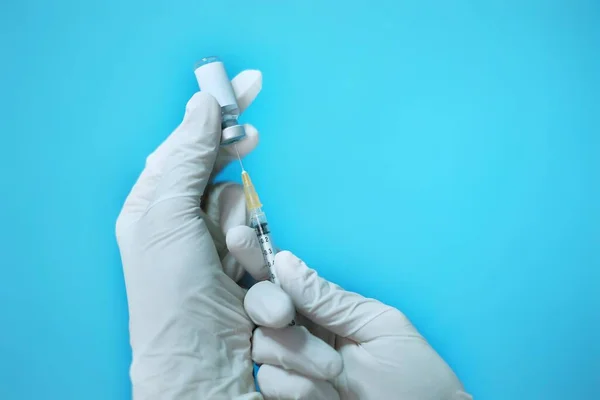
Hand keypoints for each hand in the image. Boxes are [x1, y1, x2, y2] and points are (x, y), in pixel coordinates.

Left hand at [116, 70, 263, 399]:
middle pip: (218, 172)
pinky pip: (260, 240)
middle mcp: (179, 220)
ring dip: (244, 235)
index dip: (216, 113)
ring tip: (231, 268)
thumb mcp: (169, 219)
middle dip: (231, 192)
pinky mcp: (241, 266)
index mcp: (150, 204)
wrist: (203, 368)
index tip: (248, 84)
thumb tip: (202, 103)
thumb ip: (187, 159)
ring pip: (244, 207)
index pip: (185, 143)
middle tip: (246, 175)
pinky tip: (249, 287)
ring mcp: (212, 244)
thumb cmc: (172, 298)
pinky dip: (258, 259)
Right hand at [227, 227, 472, 399]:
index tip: (237, 237)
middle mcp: (301, 331)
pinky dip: (295, 386)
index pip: (283, 277)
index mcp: (323, 307)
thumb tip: (283, 262)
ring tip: (335, 372)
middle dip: (266, 303)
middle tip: (284, 314)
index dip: (257, 257)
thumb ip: (330, 299)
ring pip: (261, 344)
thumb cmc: (412, 373)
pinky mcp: (288, 395)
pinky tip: (323, 394)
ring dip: (297, 353)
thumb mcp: (378, 325)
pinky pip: (270, 382)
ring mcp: (293, 365)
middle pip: (258, 304)